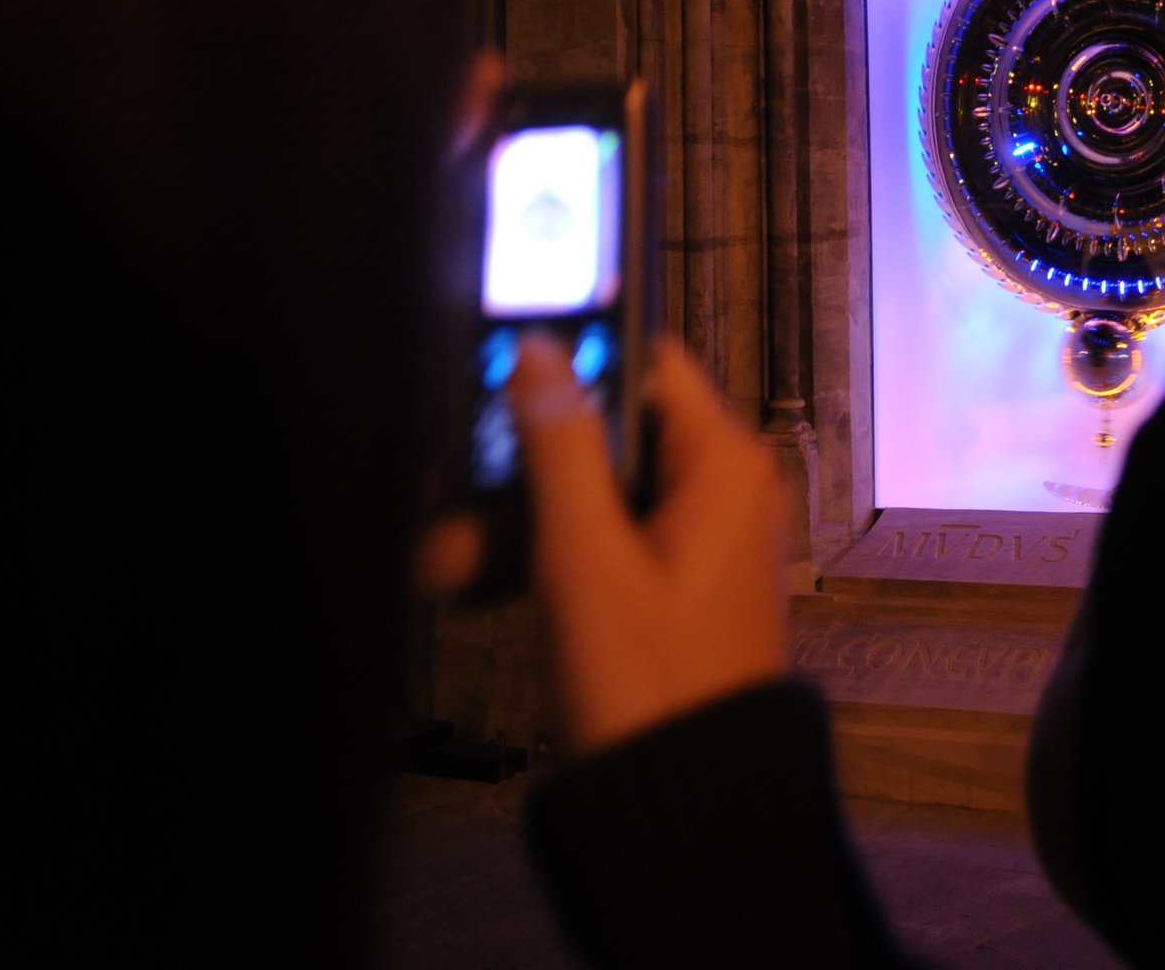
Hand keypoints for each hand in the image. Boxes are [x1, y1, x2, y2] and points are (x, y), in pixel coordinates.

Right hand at [417, 336, 791, 756]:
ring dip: (510, 521)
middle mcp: (721, 493)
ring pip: (589, 494)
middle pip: (604, 433)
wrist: (687, 811)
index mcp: (723, 466)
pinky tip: (473, 583)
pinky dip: (540, 557)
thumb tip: (543, 353)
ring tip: (441, 561)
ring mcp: (698, 542)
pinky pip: (600, 543)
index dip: (569, 364)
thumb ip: (560, 445)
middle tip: (443, 497)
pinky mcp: (672, 586)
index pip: (644, 362)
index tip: (497, 376)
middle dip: (516, 467)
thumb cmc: (653, 698)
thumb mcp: (585, 559)